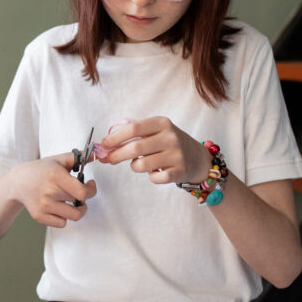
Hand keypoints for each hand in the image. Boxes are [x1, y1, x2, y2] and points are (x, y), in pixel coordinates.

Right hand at [8, 153, 96, 227]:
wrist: (18, 182)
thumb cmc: (41, 170)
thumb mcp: (58, 159)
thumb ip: (78, 158)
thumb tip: (96, 154)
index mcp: (55, 176)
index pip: (82, 193)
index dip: (91, 191)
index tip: (90, 185)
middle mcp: (49, 192)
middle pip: (80, 205)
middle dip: (83, 199)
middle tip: (78, 193)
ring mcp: (44, 206)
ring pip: (73, 216)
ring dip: (76, 210)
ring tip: (72, 202)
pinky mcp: (39, 216)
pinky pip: (62, 223)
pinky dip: (64, 217)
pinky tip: (59, 207)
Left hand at [96, 117, 211, 184]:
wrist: (198, 158)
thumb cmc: (169, 144)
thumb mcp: (156, 132)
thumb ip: (134, 137)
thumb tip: (105, 147)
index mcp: (161, 123)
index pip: (133, 129)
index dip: (115, 137)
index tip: (104, 144)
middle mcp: (170, 137)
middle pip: (135, 147)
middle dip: (117, 155)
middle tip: (108, 159)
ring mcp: (176, 154)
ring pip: (142, 165)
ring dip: (134, 167)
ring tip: (139, 164)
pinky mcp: (180, 171)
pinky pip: (155, 178)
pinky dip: (150, 177)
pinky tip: (155, 172)